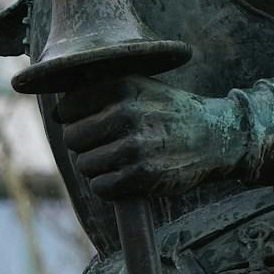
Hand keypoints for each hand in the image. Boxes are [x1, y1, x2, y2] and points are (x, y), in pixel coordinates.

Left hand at [55, 77, 252, 201]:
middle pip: (72, 138)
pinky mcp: (143, 175)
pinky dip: (109, 186)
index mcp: (121, 86)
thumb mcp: (140, 86)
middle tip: (110, 144)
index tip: (92, 123)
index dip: (75, 120)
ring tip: (123, 159)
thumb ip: (101, 90)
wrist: (217, 137)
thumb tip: (56, 112)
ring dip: (98, 167)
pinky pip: (101, 187)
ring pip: (84, 165)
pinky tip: (128, 176)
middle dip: (86, 145)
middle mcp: (126, 113)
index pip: (67, 110)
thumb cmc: (170, 112)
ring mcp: (134, 146)